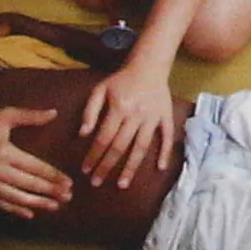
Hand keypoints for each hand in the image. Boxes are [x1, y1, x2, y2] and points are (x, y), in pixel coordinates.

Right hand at [0, 103, 72, 218]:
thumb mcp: (6, 115)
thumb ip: (31, 116)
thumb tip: (54, 113)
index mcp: (4, 152)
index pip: (35, 167)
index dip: (53, 176)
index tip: (68, 183)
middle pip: (28, 185)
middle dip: (50, 192)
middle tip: (68, 197)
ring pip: (15, 198)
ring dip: (36, 203)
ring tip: (54, 206)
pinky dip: (15, 209)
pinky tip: (30, 213)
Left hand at [74, 56, 180, 186]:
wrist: (149, 65)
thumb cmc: (122, 80)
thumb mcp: (100, 89)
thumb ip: (90, 111)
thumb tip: (83, 135)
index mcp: (119, 107)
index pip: (103, 137)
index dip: (93, 155)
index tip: (85, 170)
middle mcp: (136, 114)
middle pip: (120, 146)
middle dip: (107, 166)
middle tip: (97, 183)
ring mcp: (153, 116)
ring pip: (141, 146)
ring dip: (131, 167)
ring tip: (123, 184)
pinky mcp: (166, 116)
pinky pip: (167, 136)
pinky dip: (165, 152)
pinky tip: (160, 168)